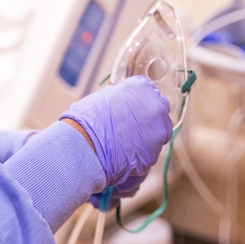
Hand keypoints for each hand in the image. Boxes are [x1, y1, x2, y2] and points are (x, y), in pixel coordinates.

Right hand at [60, 76, 171, 191]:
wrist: (84, 144)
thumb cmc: (89, 118)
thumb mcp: (106, 96)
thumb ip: (123, 97)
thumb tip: (125, 102)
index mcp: (143, 88)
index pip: (151, 92)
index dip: (141, 102)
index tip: (133, 109)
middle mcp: (156, 107)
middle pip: (160, 112)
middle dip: (149, 119)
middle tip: (131, 127)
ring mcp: (158, 132)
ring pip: (159, 134)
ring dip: (146, 137)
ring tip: (124, 143)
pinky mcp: (154, 155)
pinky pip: (150, 153)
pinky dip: (140, 154)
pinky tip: (123, 155)